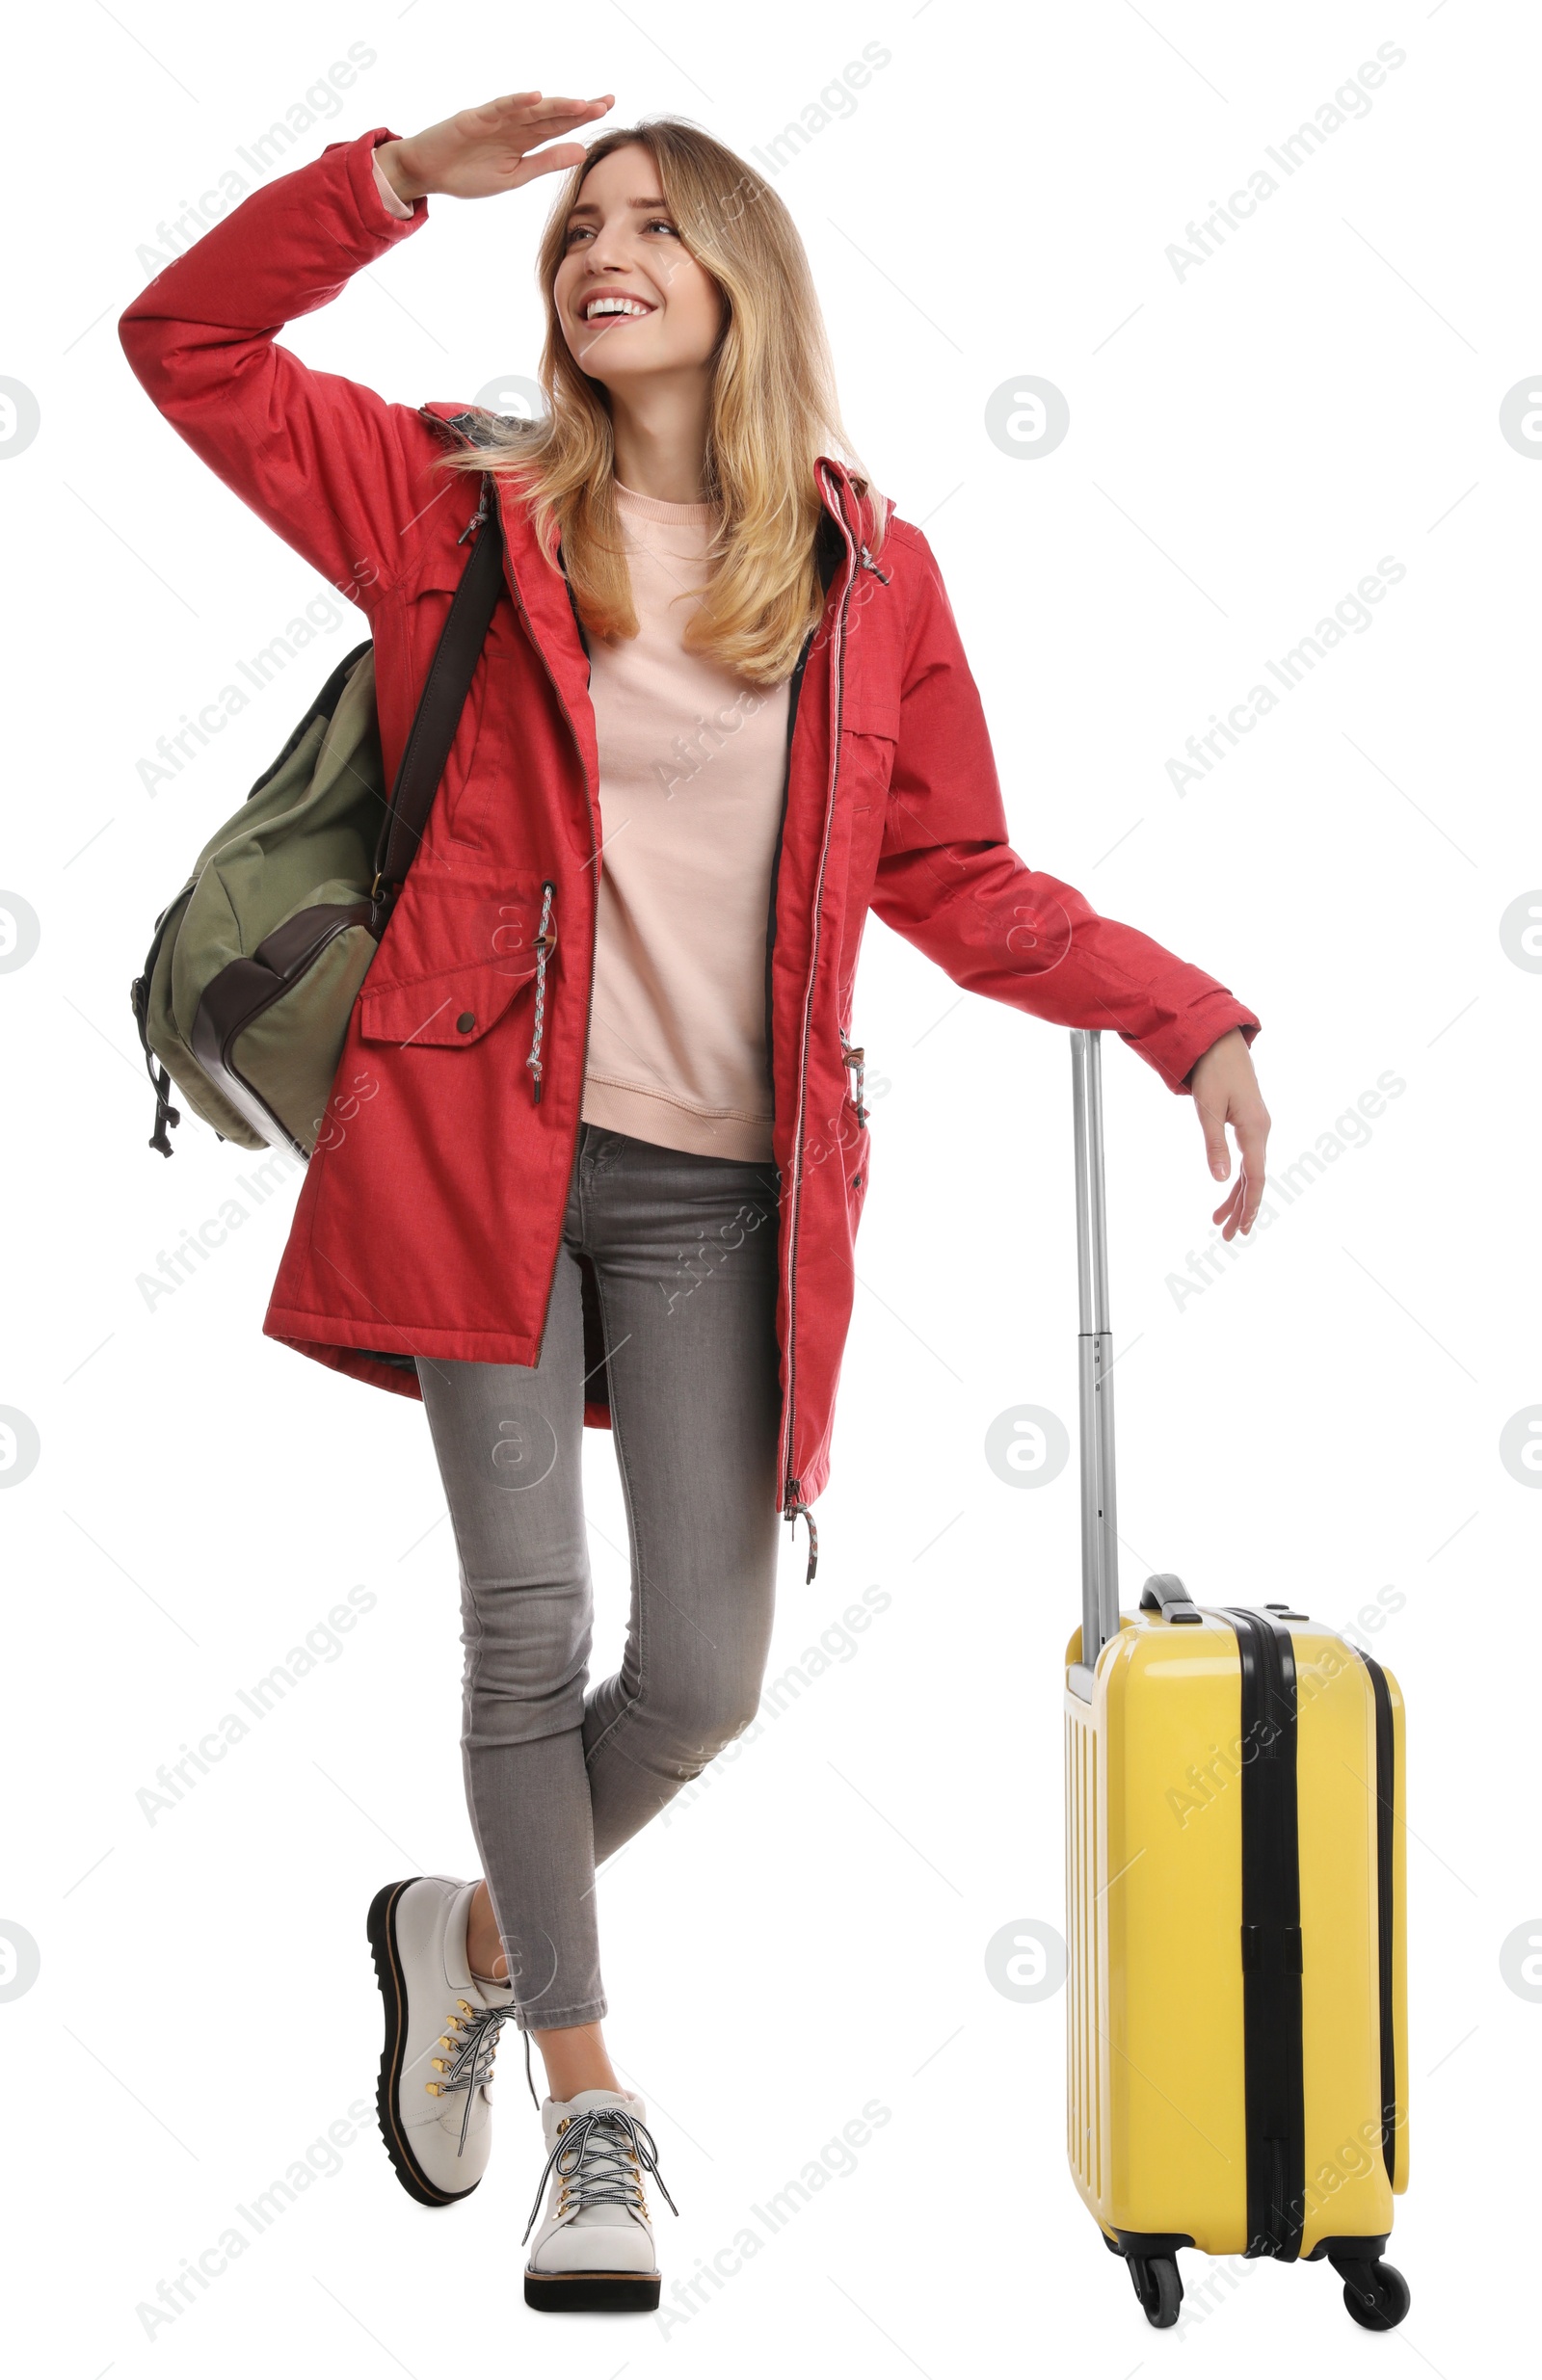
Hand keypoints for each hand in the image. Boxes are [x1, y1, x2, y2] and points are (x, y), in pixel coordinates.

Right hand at [376, 90, 614, 204]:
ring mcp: (496, 120)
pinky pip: (499, 108)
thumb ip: (546, 161)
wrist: (429, 173)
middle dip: (578, 108)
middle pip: (551, 114)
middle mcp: (515, 125)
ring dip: (556, 105)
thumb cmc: (468, 174)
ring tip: (581, 104)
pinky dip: (516, 102)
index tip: (607, 109)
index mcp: (525, 140)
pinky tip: (536, 98)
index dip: (583, 118)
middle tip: (607, 101)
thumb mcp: (514, 175)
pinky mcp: (475, 118)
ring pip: (531, 110)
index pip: (560, 126)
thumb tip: (582, 150)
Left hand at [1188, 1028, 1269, 1238]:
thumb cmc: (1213, 1072)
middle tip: (1227, 1236)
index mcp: (1255, 1129)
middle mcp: (1261, 1130)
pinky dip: (1238, 1176)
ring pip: (1250, 1170)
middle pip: (1254, 1179)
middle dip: (1241, 1208)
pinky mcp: (1249, 1123)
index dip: (1250, 1204)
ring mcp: (1257, 1127)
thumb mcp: (1207, 1109)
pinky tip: (1227, 1189)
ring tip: (1219, 1221)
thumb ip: (1215, 1145)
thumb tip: (1220, 1179)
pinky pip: (1247, 1157)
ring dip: (1237, 1196)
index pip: (1256, 1176)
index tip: (1241, 1227)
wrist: (1220, 1042)